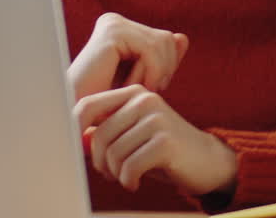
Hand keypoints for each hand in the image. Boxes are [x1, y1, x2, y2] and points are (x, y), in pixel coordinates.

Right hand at [68, 12, 188, 100]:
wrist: (73, 118)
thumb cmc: (105, 106)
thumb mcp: (143, 82)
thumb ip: (163, 60)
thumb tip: (183, 37)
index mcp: (121, 28)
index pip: (167, 40)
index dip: (165, 68)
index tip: (147, 88)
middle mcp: (114, 21)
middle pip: (167, 39)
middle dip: (161, 71)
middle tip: (137, 91)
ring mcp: (112, 23)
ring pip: (163, 42)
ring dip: (153, 74)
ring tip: (129, 90)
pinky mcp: (112, 31)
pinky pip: (152, 49)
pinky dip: (149, 73)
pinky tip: (130, 88)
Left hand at [75, 84, 237, 195]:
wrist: (205, 159)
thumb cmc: (161, 148)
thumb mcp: (132, 134)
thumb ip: (105, 130)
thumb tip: (70, 137)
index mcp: (134, 93)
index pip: (88, 106)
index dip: (72, 128)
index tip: (70, 148)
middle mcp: (146, 100)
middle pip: (99, 135)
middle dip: (99, 162)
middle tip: (111, 172)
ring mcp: (157, 118)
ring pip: (114, 153)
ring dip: (115, 173)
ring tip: (126, 176)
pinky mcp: (166, 141)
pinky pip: (130, 166)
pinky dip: (128, 180)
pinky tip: (134, 182)